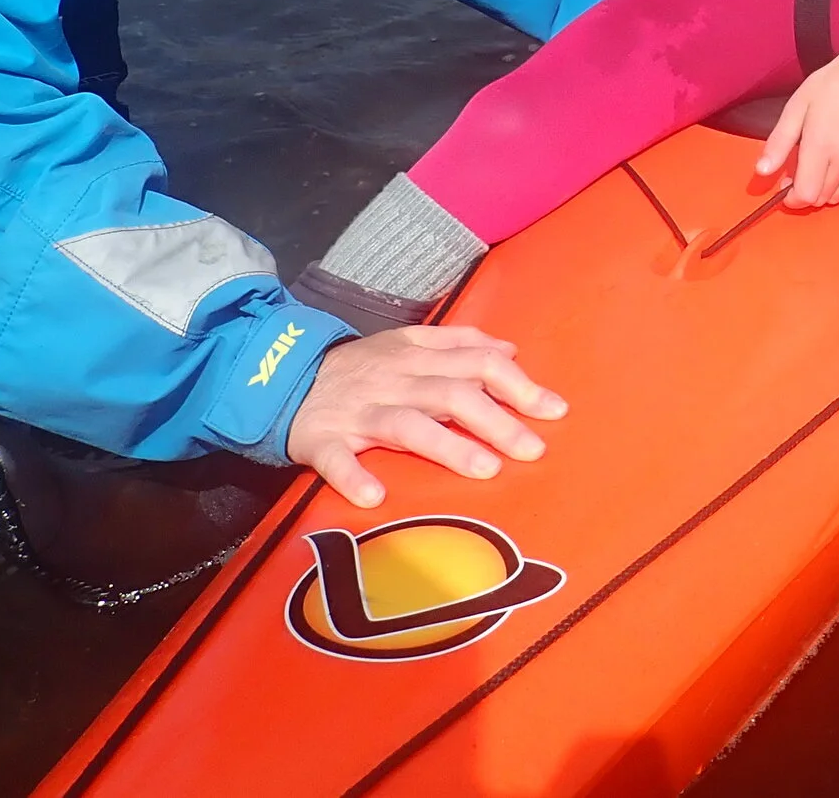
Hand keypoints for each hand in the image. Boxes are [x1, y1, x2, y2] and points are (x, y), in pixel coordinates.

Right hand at [286, 324, 567, 508]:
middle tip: (533, 449)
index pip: (478, 363)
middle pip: (452, 394)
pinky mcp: (322, 441)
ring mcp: (359, 412)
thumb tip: (509, 351)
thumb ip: (459, 343)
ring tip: (485, 470)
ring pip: (407, 425)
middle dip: (497, 421)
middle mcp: (394, 380)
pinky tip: (374, 496)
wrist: (284, 376)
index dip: (518, 385)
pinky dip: (353, 476)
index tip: (554, 411)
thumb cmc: (362, 366)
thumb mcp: (409, 342)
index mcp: (418, 355)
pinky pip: (337, 459)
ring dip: (447, 446)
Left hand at [755, 17, 838, 210]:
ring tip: (819, 164)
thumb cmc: (830, 87)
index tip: (785, 186)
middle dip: (805, 192)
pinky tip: (838, 163)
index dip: (791, 198)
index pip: (805, 195)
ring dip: (824, 189)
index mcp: (821, 146)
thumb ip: (778, 143)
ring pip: (837, 197)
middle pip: (820, 199)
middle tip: (799, 169)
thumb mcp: (795, 108)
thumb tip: (761, 171)